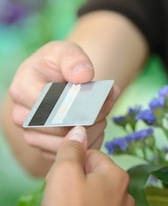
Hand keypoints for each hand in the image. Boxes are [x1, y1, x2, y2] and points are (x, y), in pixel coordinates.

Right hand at [8, 41, 118, 160]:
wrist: (56, 79)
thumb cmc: (60, 64)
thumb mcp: (66, 51)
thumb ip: (75, 59)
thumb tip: (83, 76)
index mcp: (22, 88)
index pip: (49, 105)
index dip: (77, 104)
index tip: (97, 98)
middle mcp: (22, 115)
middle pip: (58, 128)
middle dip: (89, 118)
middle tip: (107, 104)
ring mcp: (32, 134)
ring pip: (64, 145)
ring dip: (91, 132)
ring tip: (103, 114)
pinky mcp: (44, 148)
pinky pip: (69, 154)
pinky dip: (89, 143)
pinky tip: (98, 126)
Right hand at [42, 127, 134, 205]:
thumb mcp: (65, 173)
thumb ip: (72, 149)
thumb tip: (80, 131)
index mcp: (118, 177)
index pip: (92, 157)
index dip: (72, 164)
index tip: (59, 178)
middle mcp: (126, 198)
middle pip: (94, 180)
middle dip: (75, 186)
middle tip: (58, 199)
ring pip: (95, 204)